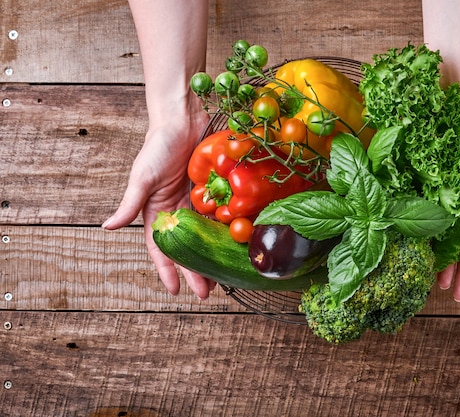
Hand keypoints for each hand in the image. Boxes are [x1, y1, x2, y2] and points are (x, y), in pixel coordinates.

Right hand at [102, 115, 216, 298]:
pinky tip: (234, 247)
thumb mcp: (142, 177)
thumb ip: (129, 204)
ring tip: (222, 277)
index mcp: (155, 211)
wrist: (183, 120)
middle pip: (186, 248)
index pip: (160, 248)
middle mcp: (176, 211)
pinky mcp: (213, 192)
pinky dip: (225, 232)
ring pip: (203, 237)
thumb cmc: (158, 145)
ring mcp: (196, 202)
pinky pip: (219, 217)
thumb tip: (107, 228)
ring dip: (211, 256)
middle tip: (207, 292)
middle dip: (194, 271)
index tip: (177, 291)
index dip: (167, 270)